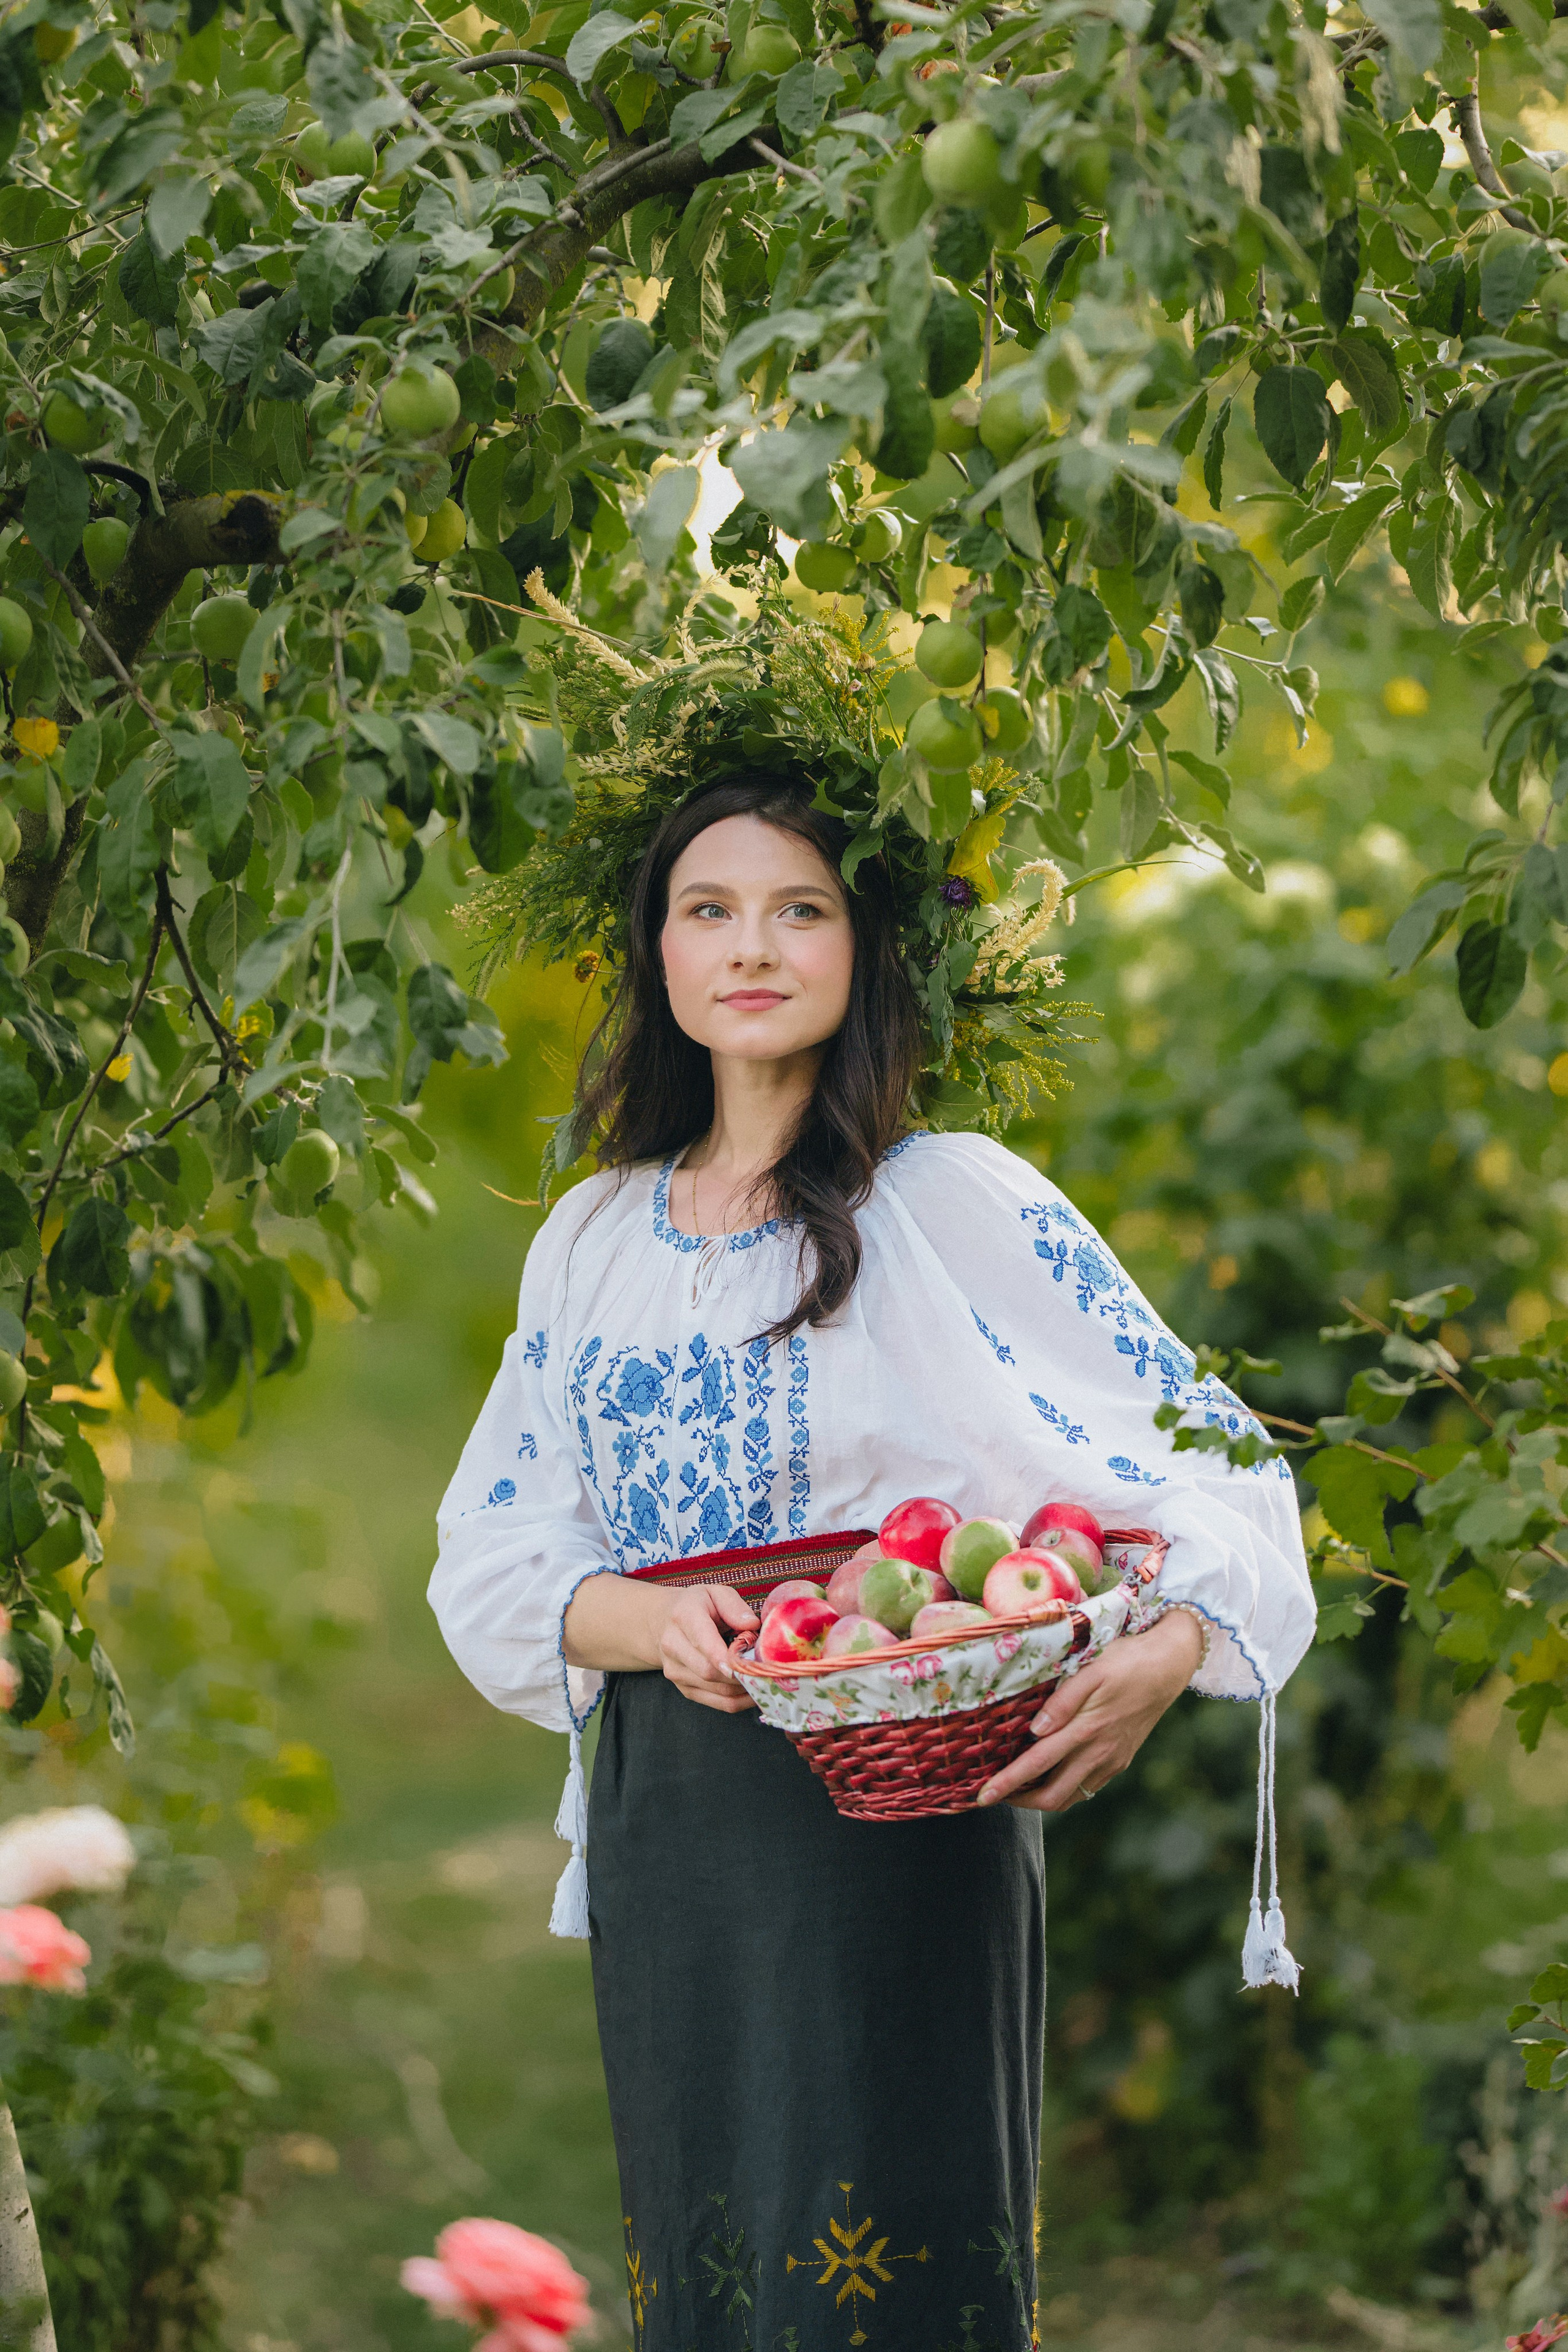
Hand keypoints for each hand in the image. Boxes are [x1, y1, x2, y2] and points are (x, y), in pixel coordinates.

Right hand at [656, 1584, 759, 1714]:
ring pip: (717, 1691)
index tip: (746, 1665)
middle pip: (709, 1672)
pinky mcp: (684, 1689)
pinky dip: (740, 1700)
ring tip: (765, 1678)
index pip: (703, 1642)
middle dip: (742, 1674)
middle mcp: (673, 1647)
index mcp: (683, 1617)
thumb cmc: (697, 1605)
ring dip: (745, 1689)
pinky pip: (718, 1703)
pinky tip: (754, 1690)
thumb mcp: (715, 1593)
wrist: (661, 1622)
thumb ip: (734, 1606)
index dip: (725, 1658)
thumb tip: (752, 1625)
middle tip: (768, 1670)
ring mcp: (676, 1672)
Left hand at [975, 1609, 1202, 1812]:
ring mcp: (1111, 1761)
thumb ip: (1062, 1701)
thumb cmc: (1127, 1661)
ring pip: (1071, 1796)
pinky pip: (1087, 1786)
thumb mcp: (1092, 1671)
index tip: (982, 1796)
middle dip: (1020, 1800)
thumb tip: (1035, 1730)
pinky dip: (1064, 1787)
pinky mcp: (1120, 1761)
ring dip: (1041, 1797)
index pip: (1037, 1765)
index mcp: (1087, 1730)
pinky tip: (1050, 1772)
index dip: (1007, 1784)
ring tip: (1017, 1785)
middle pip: (1053, 1796)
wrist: (1169, 1666)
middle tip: (995, 1792)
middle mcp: (1099, 1753)